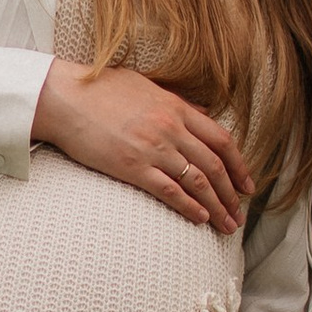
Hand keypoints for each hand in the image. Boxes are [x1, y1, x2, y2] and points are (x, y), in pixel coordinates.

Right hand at [34, 60, 252, 232]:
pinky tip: (201, 219)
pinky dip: (189, 207)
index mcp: (176, 108)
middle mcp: (171, 128)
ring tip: (227, 224)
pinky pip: (169, 191)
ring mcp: (153, 148)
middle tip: (240, 213)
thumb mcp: (145, 86)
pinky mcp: (132, 167)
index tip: (247, 184)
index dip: (240, 165)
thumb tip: (200, 113)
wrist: (64, 97)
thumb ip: (175, 102)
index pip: (221, 140)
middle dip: (232, 193)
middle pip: (215, 165)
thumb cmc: (99, 89)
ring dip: (217, 206)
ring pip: (198, 182)